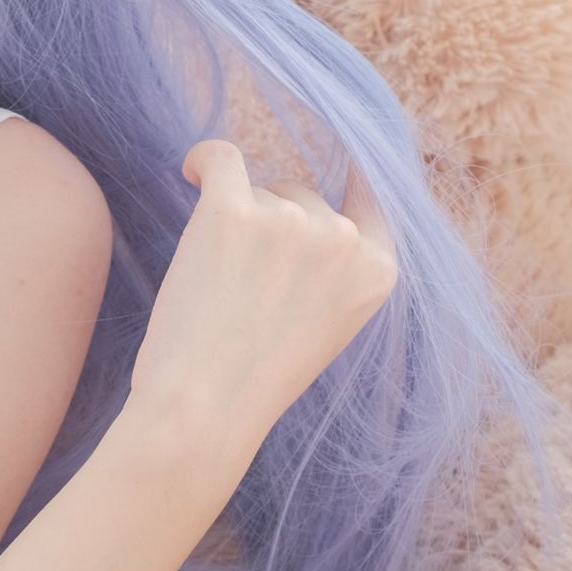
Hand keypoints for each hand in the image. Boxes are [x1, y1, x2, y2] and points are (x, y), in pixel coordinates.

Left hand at [125, 139, 399, 475]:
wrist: (204, 413)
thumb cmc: (256, 377)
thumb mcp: (326, 322)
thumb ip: (333, 267)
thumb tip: (304, 204)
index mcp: (378, 271)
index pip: (371, 197)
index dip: (344, 180)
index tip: (320, 172)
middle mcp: (343, 240)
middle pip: (301, 195)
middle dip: (271, 228)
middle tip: (245, 292)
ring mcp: (290, 222)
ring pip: (258, 190)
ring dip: (236, 224)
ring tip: (221, 290)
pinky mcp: (233, 212)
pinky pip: (220, 158)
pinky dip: (204, 161)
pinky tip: (193, 173)